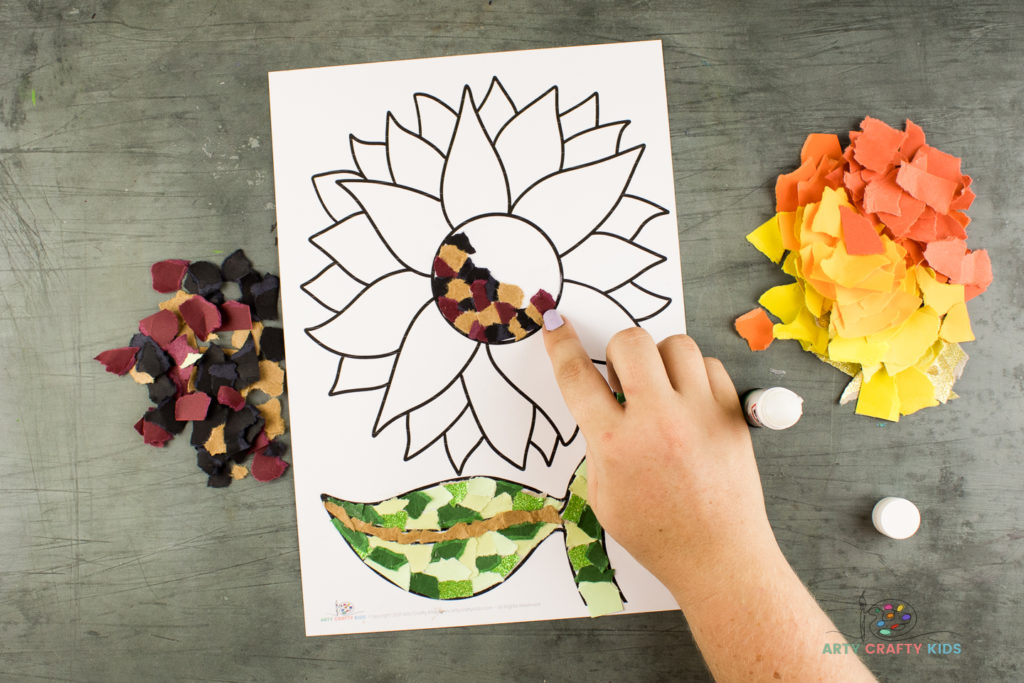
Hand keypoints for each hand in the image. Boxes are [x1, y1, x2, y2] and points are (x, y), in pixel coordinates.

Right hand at [542, 317, 778, 603]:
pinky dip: (695, 375)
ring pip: (676, 344)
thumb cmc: (656, 533)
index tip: (556, 325)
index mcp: (616, 443)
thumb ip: (600, 442)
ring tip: (661, 390)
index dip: (561, 344)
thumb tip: (603, 400)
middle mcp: (658, 421)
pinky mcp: (732, 413)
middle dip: (620, 351)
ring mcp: (699, 413)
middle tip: (623, 377)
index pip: (577, 376)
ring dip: (661, 359)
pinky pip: (710, 364)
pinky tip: (689, 402)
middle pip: (631, 341)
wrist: (718, 555)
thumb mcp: (604, 494)